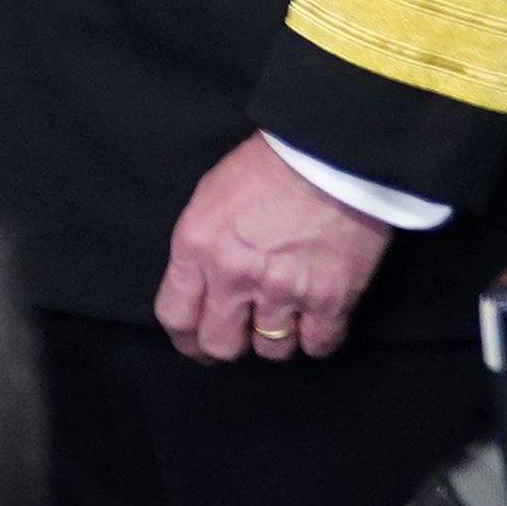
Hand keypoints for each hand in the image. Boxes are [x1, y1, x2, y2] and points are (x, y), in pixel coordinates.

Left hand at [160, 134, 394, 363]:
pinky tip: (316, 325)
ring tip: (282, 322)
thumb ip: (201, 249)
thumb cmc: (265, 168)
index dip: (185, 339)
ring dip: (275, 341)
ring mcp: (283, 290)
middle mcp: (233, 276)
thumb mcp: (209, 200)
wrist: (329, 155)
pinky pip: (318, 345)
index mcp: (196, 248)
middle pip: (220, 345)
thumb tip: (202, 287)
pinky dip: (316, 341)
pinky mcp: (330, 298)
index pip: (175, 316)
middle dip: (227, 348)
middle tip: (240, 340)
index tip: (195, 346)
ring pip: (271, 350)